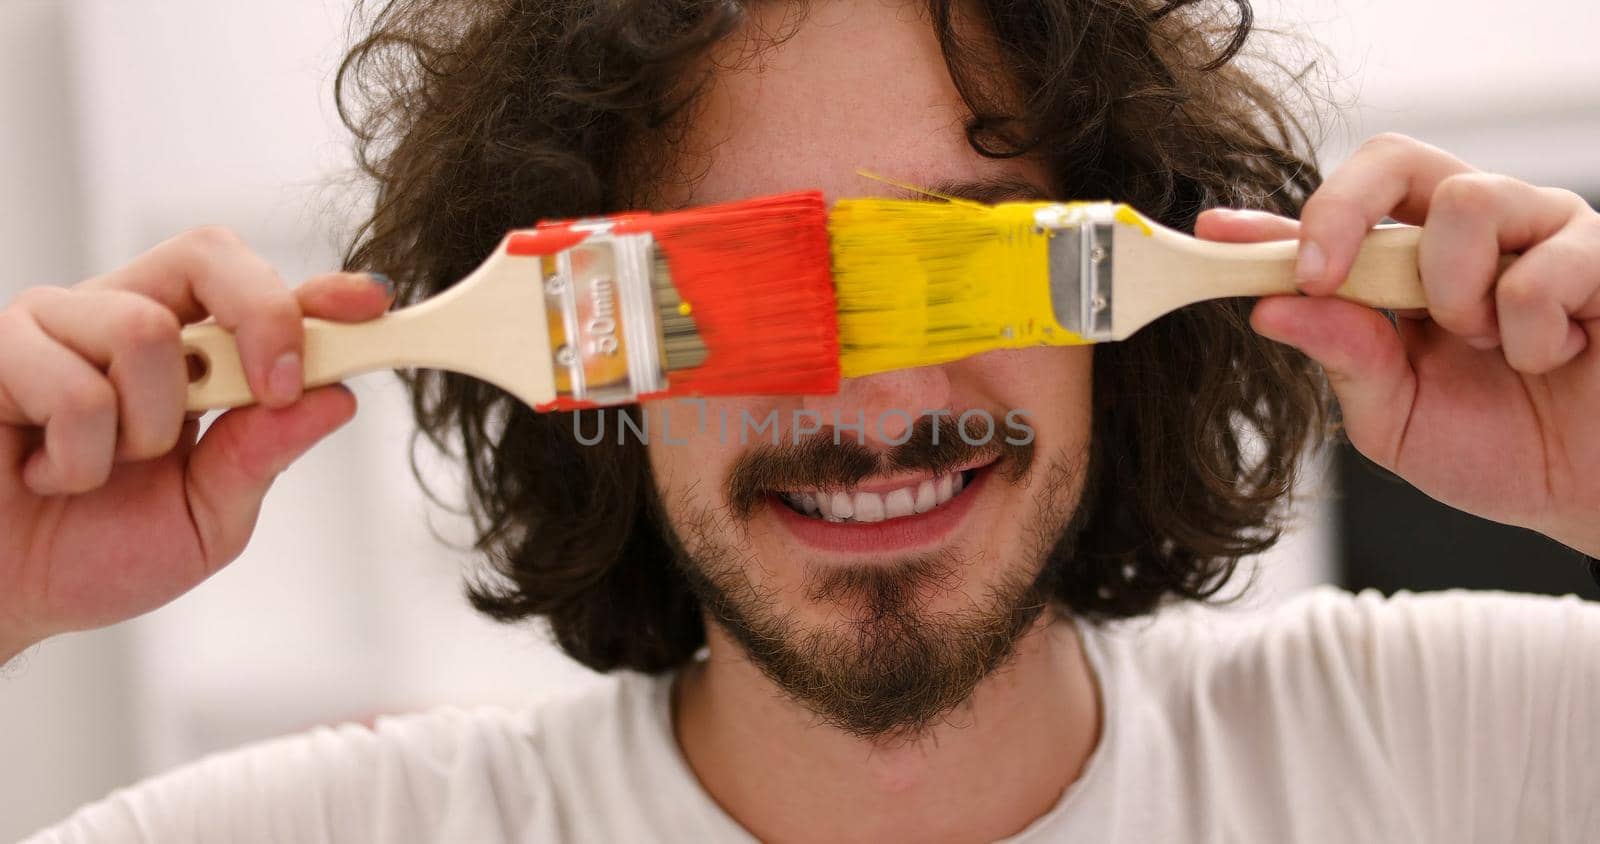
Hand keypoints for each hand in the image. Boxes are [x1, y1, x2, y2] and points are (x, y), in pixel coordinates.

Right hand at [0, 227, 392, 660]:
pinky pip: (74, 384)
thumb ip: (261, 456)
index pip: (260, 294)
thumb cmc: (91, 553)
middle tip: (267, 390)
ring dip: (146, 426)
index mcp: (189, 357)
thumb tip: (333, 400)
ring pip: (146, 329)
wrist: (3, 598)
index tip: (371, 304)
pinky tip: (47, 473)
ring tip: (105, 469)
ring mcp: (59, 325)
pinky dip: (78, 455)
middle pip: (209, 255)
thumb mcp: (207, 519)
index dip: (319, 292)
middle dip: (259, 317)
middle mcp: (125, 320)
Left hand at [1196, 133, 1599, 557]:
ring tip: (1485, 345)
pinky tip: (1554, 356)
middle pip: (1392, 158)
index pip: (1334, 223)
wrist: (1593, 492)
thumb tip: (1271, 310)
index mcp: (1408, 269)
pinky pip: (1538, 267)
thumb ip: (1345, 359)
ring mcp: (1538, 231)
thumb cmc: (1504, 450)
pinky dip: (1531, 332)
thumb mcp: (1396, 418)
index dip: (1272, 222)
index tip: (1215, 232)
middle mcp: (1470, 234)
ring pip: (1466, 199)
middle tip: (1321, 279)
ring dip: (1454, 290)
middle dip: (1340, 210)